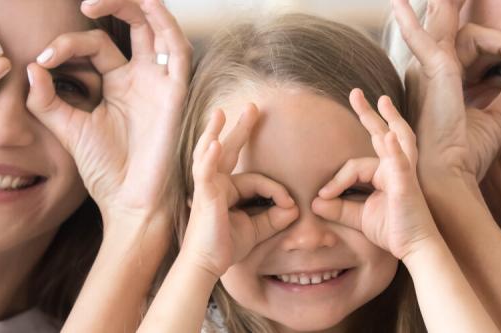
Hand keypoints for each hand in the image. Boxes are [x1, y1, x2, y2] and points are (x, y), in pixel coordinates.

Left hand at [25, 0, 191, 218]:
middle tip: (82, 3)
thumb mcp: (68, 129)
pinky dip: (164, 22)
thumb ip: (48, 100)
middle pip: (134, 23)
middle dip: (110, 4)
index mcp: (119, 83)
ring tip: (99, 0)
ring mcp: (161, 82)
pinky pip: (177, 49)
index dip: (67, 45)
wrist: (128, 202)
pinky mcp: (176, 92)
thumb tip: (30, 68)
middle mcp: (142, 77)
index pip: (95, 44)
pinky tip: (145, 5)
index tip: (42, 61)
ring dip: (135, 4)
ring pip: (157, 26)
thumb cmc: (105, 170)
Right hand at [182, 106, 298, 276]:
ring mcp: (208, 187)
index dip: (277, 191)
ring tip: (219, 113)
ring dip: (215, 132)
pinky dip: (209, 157)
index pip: (258, 180)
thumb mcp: (257, 229)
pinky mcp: (205, 196)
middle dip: (241, 128)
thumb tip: (295, 208)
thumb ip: (275, 217)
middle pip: (229, 150)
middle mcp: (216, 183)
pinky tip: (215, 143)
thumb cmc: (226, 246)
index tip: (290, 207)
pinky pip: (206, 173)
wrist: (207, 264)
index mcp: (228, 189)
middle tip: (252, 107)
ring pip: (211, 154)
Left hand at [311, 89, 438, 259]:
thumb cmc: (392, 230)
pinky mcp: (406, 185)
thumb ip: (337, 208)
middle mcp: (396, 167)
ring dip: (388, 118)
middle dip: (368, 113)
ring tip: (381, 100)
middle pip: (381, 134)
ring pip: (396, 139)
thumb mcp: (358, 218)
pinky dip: (394, 149)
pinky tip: (389, 136)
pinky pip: (400, 164)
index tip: (322, 196)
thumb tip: (315, 202)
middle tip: (355, 93)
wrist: (414, 248)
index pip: (354, 166)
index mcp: (385, 173)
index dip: (336, 180)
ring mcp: (404, 173)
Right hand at [390, 0, 500, 182]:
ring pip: (448, 25)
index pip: (473, 44)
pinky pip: (427, 36)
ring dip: (447, 4)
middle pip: (445, 25)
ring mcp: (427, 68)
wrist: (449, 175)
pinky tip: (401, 3)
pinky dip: (414, 21)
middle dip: (449, 5)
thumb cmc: (466, 154)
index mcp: (444, 80)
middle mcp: (430, 71)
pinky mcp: (433, 70)